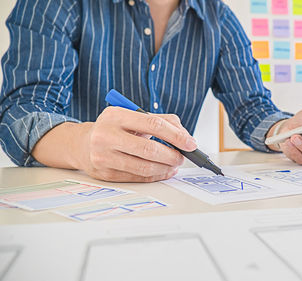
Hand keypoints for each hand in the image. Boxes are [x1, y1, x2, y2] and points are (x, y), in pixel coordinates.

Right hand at [79, 107, 196, 181]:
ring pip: (144, 167)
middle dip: (172, 155)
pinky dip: (155, 176)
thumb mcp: (132, 116)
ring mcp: (104, 156)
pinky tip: (163, 171)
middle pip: (149, 149)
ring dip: (165, 168)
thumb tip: (185, 136)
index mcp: (116, 116)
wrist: (82, 144)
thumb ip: (161, 121)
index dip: (176, 136)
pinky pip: (137, 177)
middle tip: (182, 157)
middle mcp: (106, 135)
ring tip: (174, 164)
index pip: (153, 124)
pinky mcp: (105, 174)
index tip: (190, 144)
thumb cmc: (114, 129)